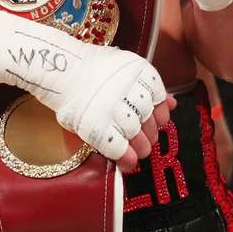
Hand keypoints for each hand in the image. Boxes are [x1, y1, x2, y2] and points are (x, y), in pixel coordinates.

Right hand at [0, 10, 175, 171]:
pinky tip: (126, 162)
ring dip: (140, 147)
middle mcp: (127, 87)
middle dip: (150, 134)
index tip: (157, 121)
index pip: (158, 96)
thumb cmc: (93, 71)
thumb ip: (148, 87)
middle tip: (146, 142)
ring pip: (136, 133)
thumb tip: (173, 103)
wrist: (60, 69)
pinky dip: (124, 157)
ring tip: (137, 153)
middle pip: (148, 117)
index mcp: (138, 70)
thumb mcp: (125, 69)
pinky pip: (117, 145)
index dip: (160, 112)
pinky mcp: (96, 124)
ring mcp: (111, 106)